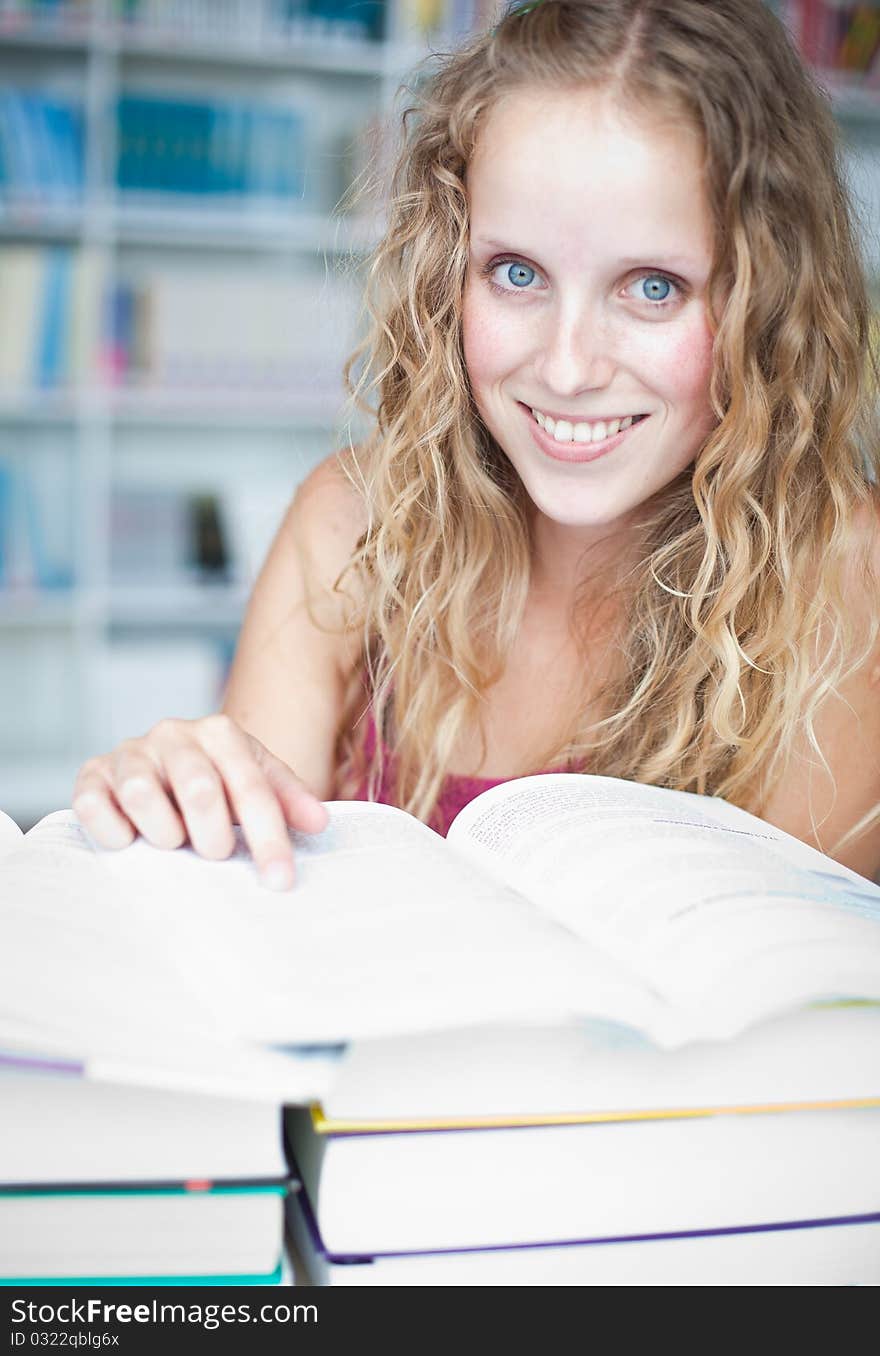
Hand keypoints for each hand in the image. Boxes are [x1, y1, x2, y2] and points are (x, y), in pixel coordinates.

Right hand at [71, 715, 327, 889]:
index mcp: (220, 732)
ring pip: (142, 795)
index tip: (280, 881)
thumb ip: (287, 800)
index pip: (251, 787)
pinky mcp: (92, 774)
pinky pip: (95, 806)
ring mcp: (130, 752)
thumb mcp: (257, 782)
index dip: (268, 838)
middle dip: (213, 836)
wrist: (162, 765)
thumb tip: (318, 822)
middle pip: (198, 789)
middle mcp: (173, 734)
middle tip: (217, 856)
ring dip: (163, 833)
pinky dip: (115, 832)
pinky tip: (131, 840)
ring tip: (174, 842)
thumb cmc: (218, 781)